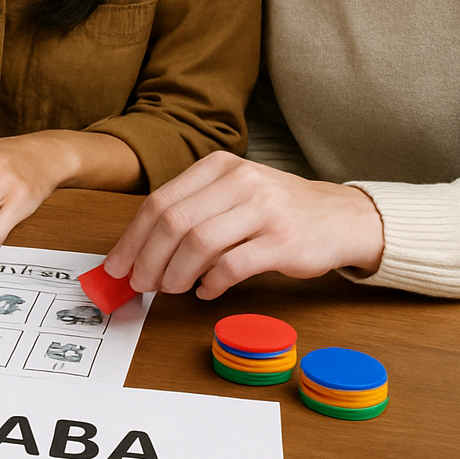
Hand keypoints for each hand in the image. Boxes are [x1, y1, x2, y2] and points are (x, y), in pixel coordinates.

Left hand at [103, 150, 384, 298]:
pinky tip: (206, 292)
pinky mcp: (283, 241)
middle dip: (147, 259)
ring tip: (169, 289)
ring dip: (174, 274)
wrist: (341, 217)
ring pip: (198, 244)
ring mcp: (264, 209)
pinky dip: (210, 283)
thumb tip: (139, 251)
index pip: (159, 202)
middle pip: (173, 222)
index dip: (132, 238)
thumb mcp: (232, 195)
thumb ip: (191, 213)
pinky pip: (232, 266)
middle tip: (139, 284)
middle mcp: (239, 181)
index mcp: (218, 167)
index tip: (118, 265)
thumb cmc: (276, 210)